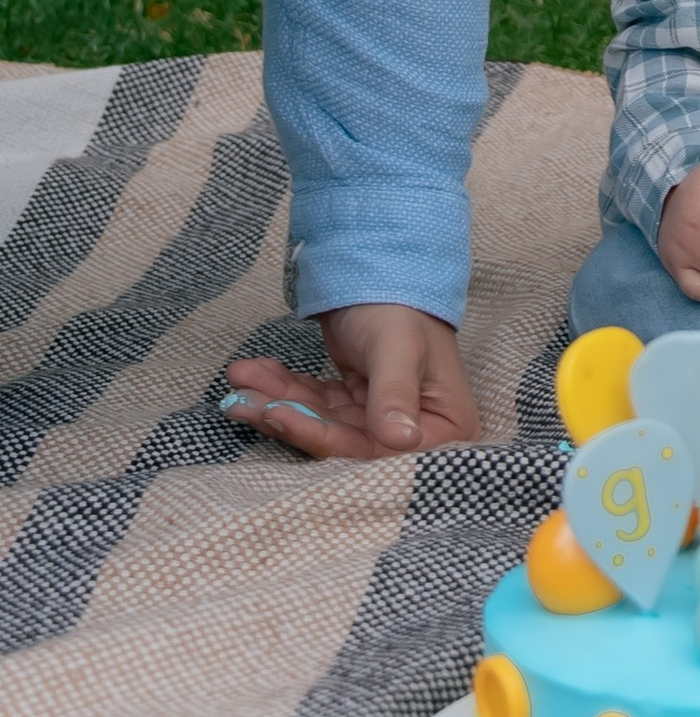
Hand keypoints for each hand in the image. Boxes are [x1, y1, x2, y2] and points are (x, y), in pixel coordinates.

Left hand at [221, 303, 482, 457]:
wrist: (387, 266)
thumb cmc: (403, 306)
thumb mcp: (398, 347)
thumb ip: (395, 394)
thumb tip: (401, 441)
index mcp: (443, 426)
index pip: (375, 450)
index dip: (325, 437)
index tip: (278, 415)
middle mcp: (413, 431)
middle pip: (340, 440)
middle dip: (287, 416)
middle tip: (241, 399)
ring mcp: (379, 419)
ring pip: (318, 423)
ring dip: (274, 401)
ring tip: (239, 381)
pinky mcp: (353, 405)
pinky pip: (312, 405)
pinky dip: (280, 389)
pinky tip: (251, 373)